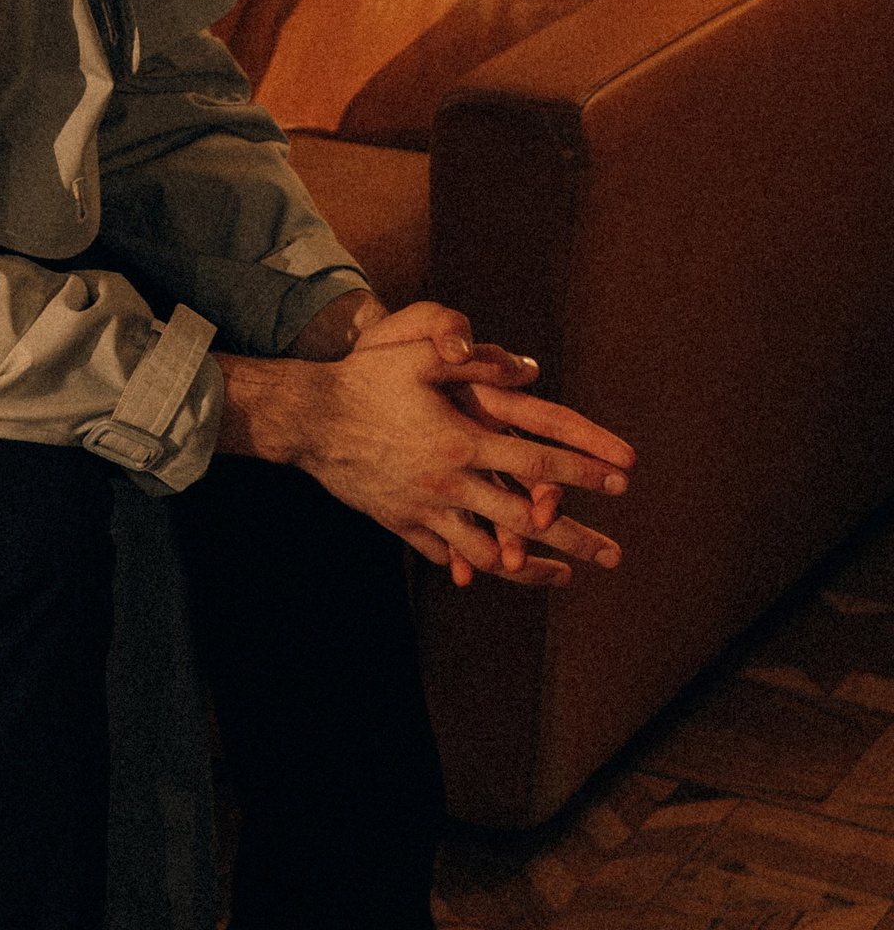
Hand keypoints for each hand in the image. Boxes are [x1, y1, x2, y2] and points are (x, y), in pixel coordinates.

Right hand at [222, 301, 633, 588]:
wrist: (308, 419)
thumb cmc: (365, 379)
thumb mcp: (417, 354)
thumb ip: (473, 357)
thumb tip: (528, 367)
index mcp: (462, 441)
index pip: (536, 460)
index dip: (584, 471)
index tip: (623, 479)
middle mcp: (449, 482)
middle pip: (524, 520)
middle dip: (576, 538)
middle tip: (616, 555)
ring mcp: (425, 508)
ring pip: (487, 552)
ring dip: (530, 568)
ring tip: (565, 575)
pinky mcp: (401, 522)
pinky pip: (445, 553)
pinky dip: (475, 565)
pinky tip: (495, 570)